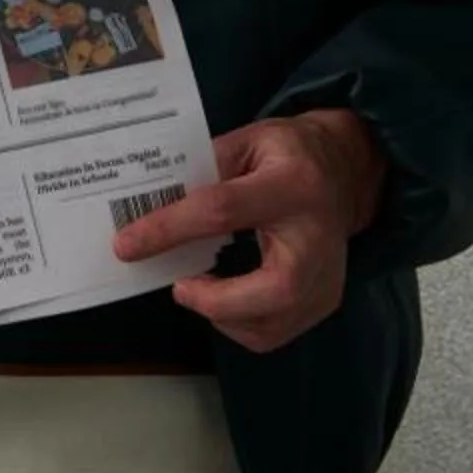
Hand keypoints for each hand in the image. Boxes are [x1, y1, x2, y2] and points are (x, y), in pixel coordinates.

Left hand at [109, 109, 386, 353]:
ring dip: (222, 315)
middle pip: (273, 289)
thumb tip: (151, 205)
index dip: (170, 230)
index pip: (222, 211)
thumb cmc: (288, 153)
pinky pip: (276, 332)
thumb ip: (203, 169)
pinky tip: (224, 298)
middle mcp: (317, 236)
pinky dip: (240, 324)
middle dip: (215, 300)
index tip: (126, 245)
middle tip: (179, 286)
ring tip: (197, 287)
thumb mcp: (246, 140)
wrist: (345, 171)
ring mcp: (328, 274)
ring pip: (273, 323)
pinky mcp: (326, 299)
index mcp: (292, 184)